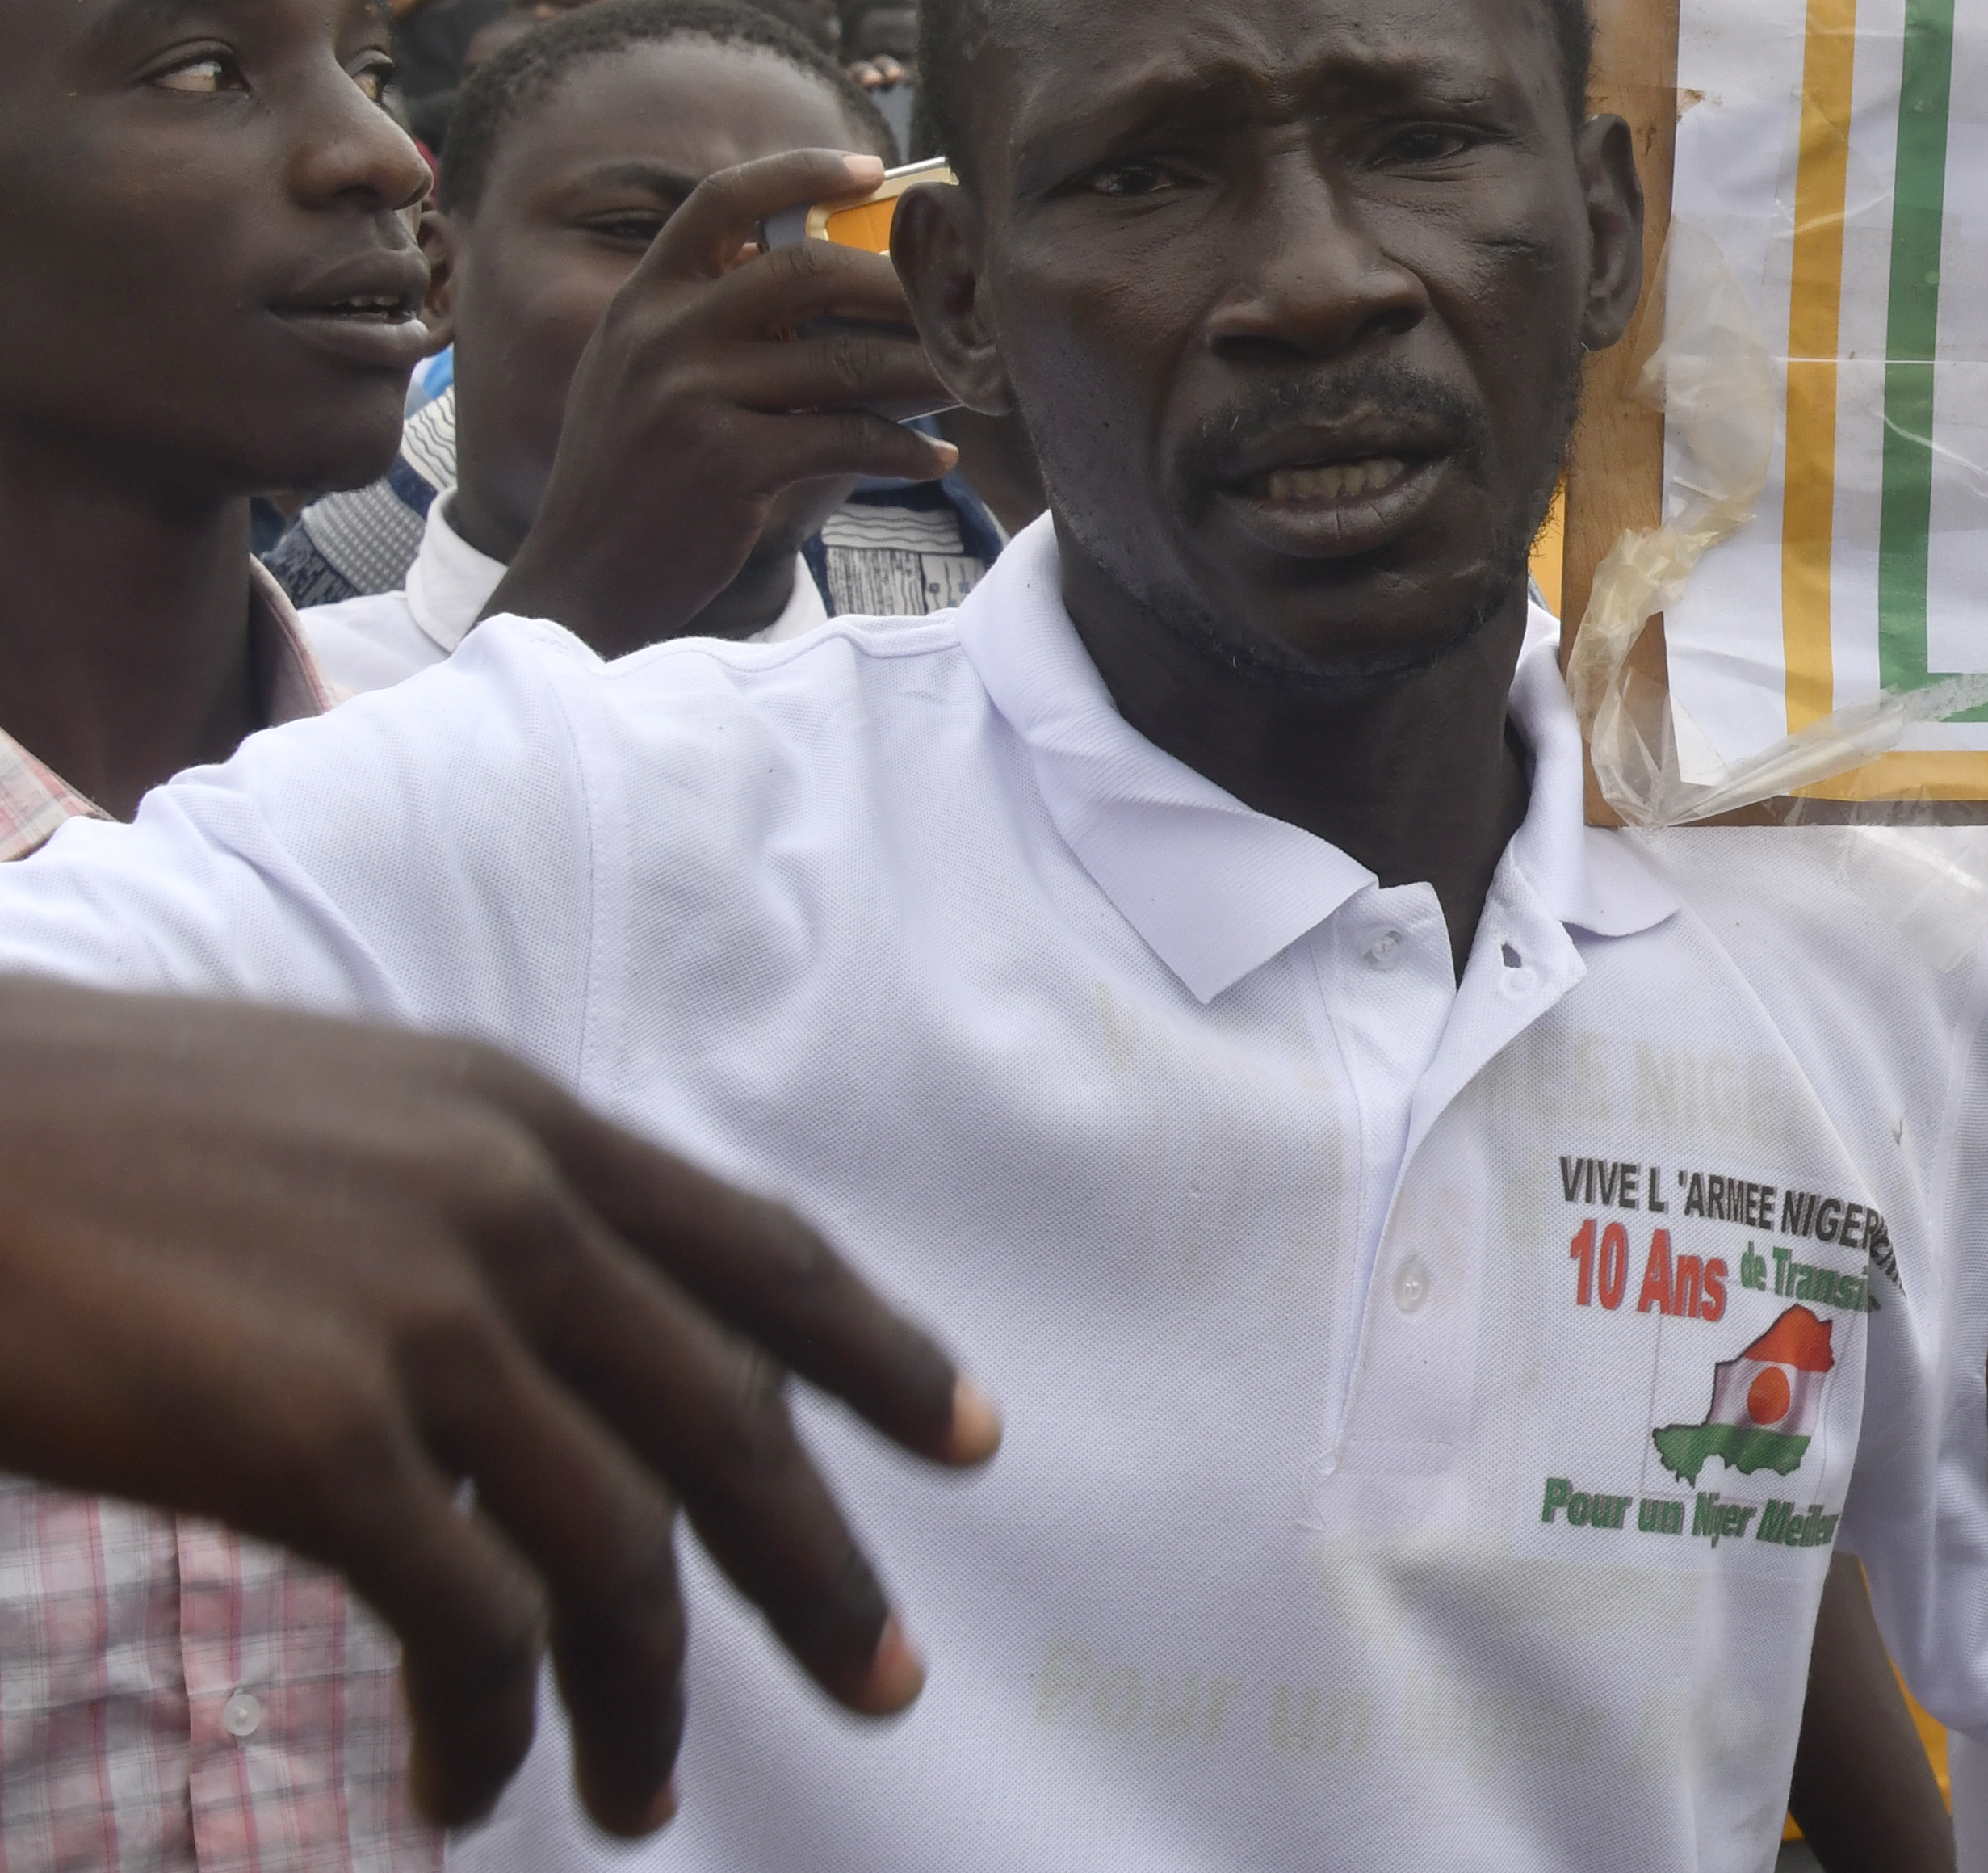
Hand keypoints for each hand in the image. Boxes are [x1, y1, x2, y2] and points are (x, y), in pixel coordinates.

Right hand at [0, 977, 995, 1834]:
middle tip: (882, 1679)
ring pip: (622, 1545)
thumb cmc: (88, 1139)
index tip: (971, 1438)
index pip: (757, 1249)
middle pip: (732, 1417)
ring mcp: (422, 1320)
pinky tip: (473, 1788)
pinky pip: (475, 1618)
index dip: (879, 1353)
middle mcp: (506, 1206)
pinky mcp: (320, 1438)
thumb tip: (547, 1330)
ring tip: (637, 1799)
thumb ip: (458, 1198)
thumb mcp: (332, 1117)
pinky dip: (499, 1723)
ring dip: (645, 1696)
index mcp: (516, 1120)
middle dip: (819, 1562)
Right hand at [483, 149, 954, 653]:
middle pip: (803, 271)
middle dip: (894, 285)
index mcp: (643, 301)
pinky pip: (847, 438)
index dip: (798, 172)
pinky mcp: (726, 463)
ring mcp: (688, 397)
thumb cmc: (642, 473)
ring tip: (971, 380)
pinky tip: (936, 459)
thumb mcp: (648, 376)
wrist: (584, 578)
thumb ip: (713, 323)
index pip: (719, 201)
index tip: (872, 167)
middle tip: (957, 303)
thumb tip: (843, 286)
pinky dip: (906, 449)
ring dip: (922, 370)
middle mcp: (659, 335)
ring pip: (840, 360)